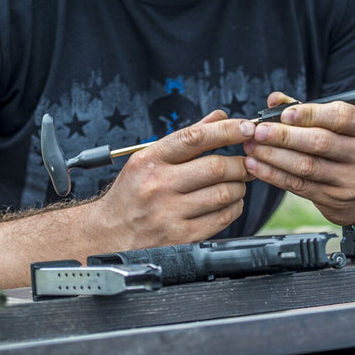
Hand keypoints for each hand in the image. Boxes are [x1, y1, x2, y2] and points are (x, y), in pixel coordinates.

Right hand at [91, 110, 254, 247]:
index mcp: (150, 160)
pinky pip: (222, 218)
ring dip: (239, 186)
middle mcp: (158, 185)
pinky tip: (230, 203)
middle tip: (246, 163)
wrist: (108, 233)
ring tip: (237, 183)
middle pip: (216, 167)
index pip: (195, 137)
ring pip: (223, 194)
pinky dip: (234, 208)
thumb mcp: (148, 159)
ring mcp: (169, 213)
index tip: (246, 128)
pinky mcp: (180, 237)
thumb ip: (186, 138)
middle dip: (240, 164)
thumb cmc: (131, 193)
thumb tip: (220, 117)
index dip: (227, 130)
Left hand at [243, 92, 354, 225]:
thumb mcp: (350, 125)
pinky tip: (258, 166)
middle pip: (320, 144)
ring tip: (252, 147)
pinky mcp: (336, 201)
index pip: (341, 117)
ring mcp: (351, 181)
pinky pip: (300, 187)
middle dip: (284, 136)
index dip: (311, 114)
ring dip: (274, 157)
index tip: (285, 113)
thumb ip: (312, 110)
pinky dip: (275, 176)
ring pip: (307, 167)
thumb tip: (275, 100)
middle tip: (258, 131)